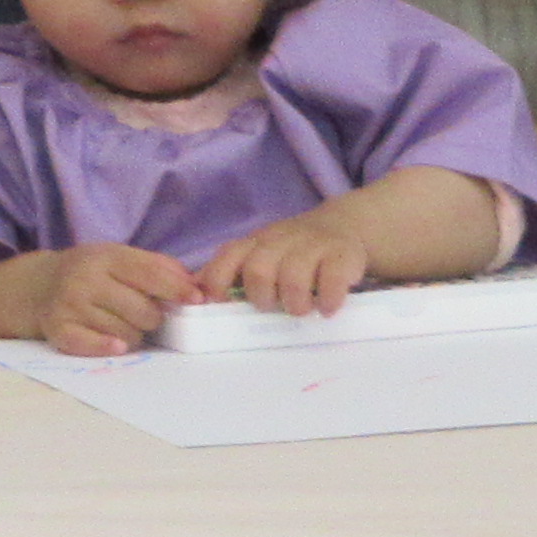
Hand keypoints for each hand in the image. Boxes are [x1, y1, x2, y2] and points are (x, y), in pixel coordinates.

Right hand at [39, 243, 198, 356]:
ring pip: (126, 334)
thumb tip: (196, 286)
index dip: (177, 289)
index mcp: (106, 257)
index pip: (150, 273)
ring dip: (133, 335)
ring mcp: (70, 304)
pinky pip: (93, 346)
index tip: (198, 300)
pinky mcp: (58, 329)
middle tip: (142, 314)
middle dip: (152, 317)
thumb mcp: (121, 258)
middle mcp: (85, 278)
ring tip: (121, 323)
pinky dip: (108, 347)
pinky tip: (116, 344)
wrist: (39, 285)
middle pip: (143, 311)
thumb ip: (159, 268)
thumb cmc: (93, 273)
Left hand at [200, 204, 372, 315]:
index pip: (228, 257)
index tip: (223, 305)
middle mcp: (281, 240)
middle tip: (273, 307)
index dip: (218, 283)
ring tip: (301, 310)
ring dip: (294, 302)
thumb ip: (230, 271)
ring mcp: (313, 245)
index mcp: (256, 242)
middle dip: (262, 296)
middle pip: (258, 269)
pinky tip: (327, 308)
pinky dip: (327, 299)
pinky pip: (332, 278)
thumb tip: (194, 292)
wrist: (343, 225)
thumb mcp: (260, 254)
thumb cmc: (293, 251)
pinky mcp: (342, 254)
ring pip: (293, 275)